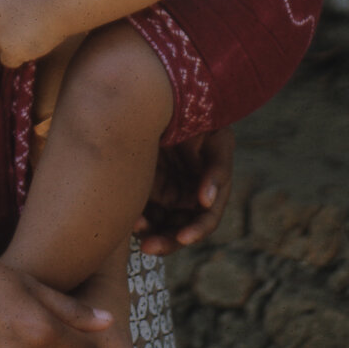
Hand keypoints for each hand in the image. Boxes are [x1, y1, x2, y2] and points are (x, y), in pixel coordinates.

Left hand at [134, 127, 233, 253]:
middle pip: (179, 230)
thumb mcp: (218, 143)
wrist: (173, 100)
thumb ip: (216, 172)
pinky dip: (137, 216)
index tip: (183, 238)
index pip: (204, 221)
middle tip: (149, 246)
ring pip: (159, 225)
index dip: (196, 231)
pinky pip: (142, 209)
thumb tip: (206, 202)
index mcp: (208, 192)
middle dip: (166, 241)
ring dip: (149, 232)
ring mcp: (166, 193)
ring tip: (136, 227)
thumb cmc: (203, 122)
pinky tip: (130, 215)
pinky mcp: (146, 186)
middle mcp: (187, 197)